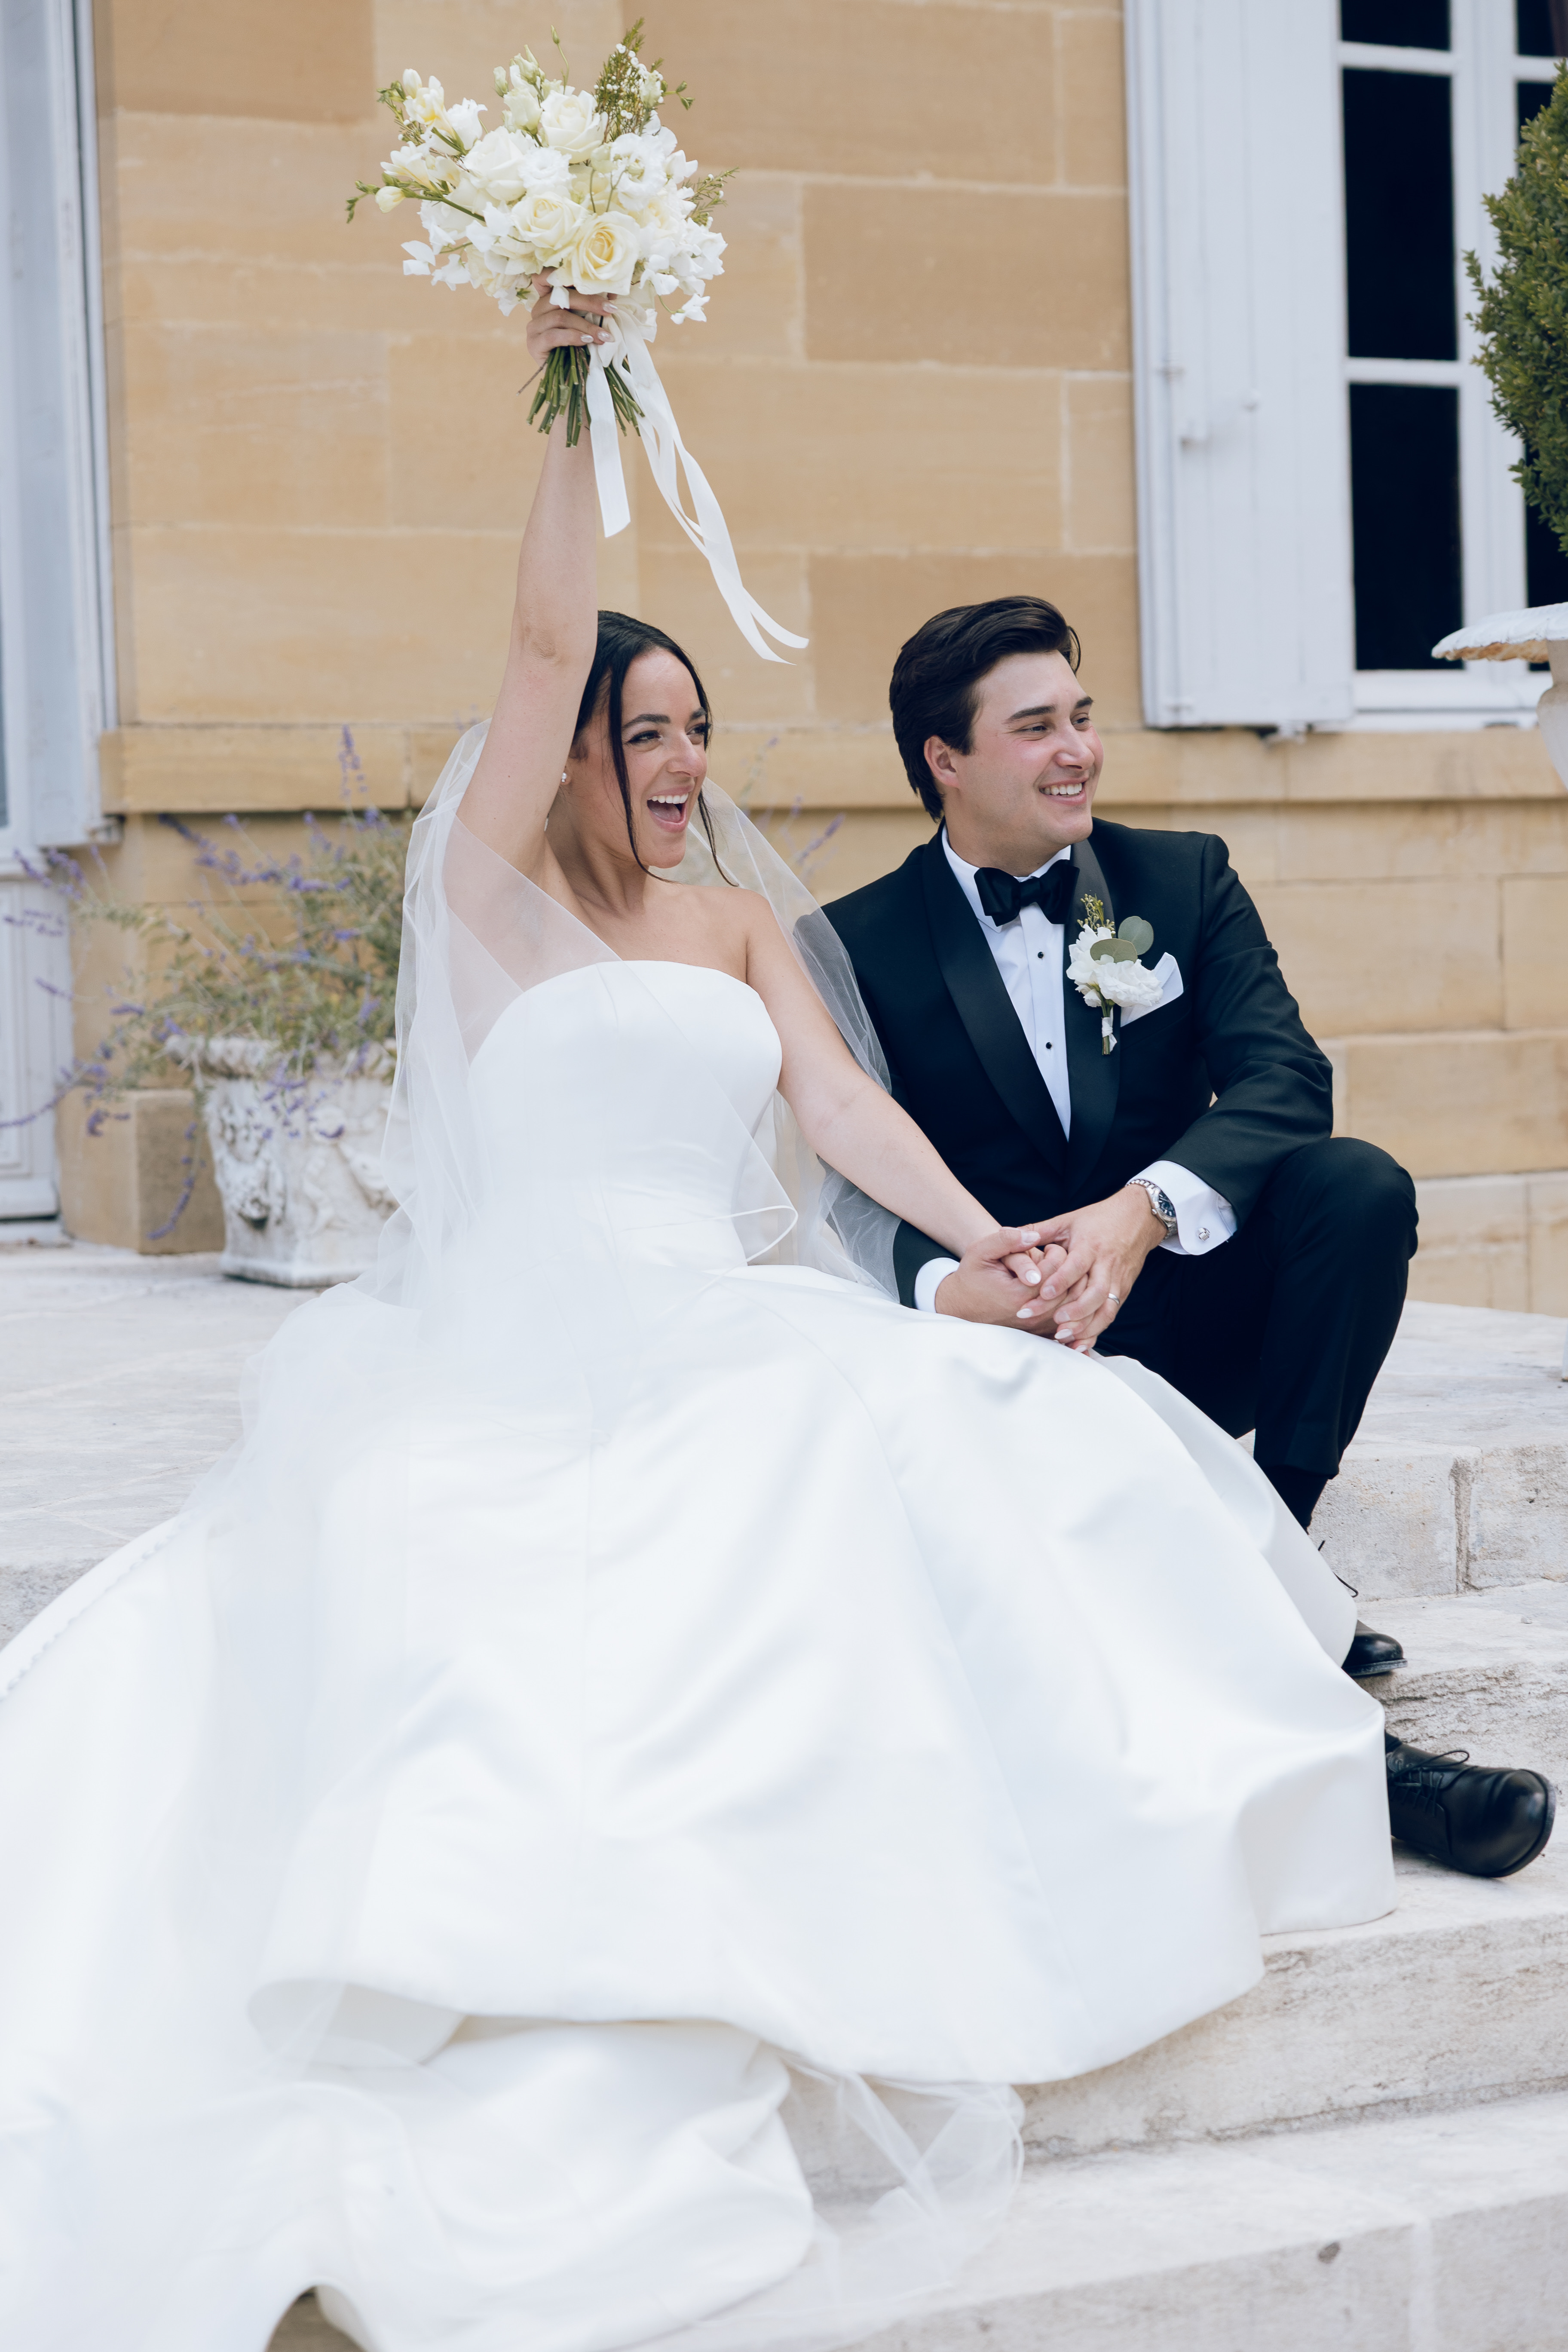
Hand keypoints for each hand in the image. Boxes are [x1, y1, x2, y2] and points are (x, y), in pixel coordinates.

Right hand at [526, 277, 612, 365]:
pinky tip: (587, 342)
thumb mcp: (586, 323)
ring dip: (586, 326)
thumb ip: (590, 308)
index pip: (548, 277)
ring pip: (560, 317)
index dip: (565, 274)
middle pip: (561, 297)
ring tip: (604, 336)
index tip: (592, 280)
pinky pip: (553, 335)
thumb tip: (612, 293)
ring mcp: (534, 327)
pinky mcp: (534, 344)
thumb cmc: (579, 348)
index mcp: (549, 299)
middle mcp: (538, 309)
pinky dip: (573, 337)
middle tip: (610, 309)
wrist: (569, 378)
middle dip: (590, 302)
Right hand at [934, 1228, 1067, 1330]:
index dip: (1056, 1253)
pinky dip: (1071, 1303)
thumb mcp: (980, 1251)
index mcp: (1017, 1294)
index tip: (1048, 1246)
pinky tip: (1063, 1289)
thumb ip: (1006, 1240)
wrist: (963, 1304)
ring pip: (1072, 1306)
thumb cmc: (972, 1276)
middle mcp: (1031, 1315)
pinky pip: (1067, 1319)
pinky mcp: (1040, 1331)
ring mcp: (1036, 1326)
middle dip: (1067, 1268)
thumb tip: (1033, 1236)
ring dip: (1072, 1285)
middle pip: (1068, 1289)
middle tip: (1055, 1257)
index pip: (1054, 1271)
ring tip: (1058, 1270)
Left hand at [1031, 1185, 1167, 1352]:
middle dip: (1074, 1310)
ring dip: (1086, 1325)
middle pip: (1095, 1292)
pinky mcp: (1124, 1290)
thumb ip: (1039, 1230)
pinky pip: (1111, 1314)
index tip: (1042, 1294)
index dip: (1061, 1281)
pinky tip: (1079, 1343)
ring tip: (1062, 1336)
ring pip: (1106, 1307)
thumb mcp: (1067, 1221)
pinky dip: (1096, 1330)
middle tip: (1052, 1322)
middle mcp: (1107, 1264)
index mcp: (1090, 1245)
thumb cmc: (1098, 1219)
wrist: (1138, 1218)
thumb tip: (1010, 1235)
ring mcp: (1118, 1279)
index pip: (1077, 1265)